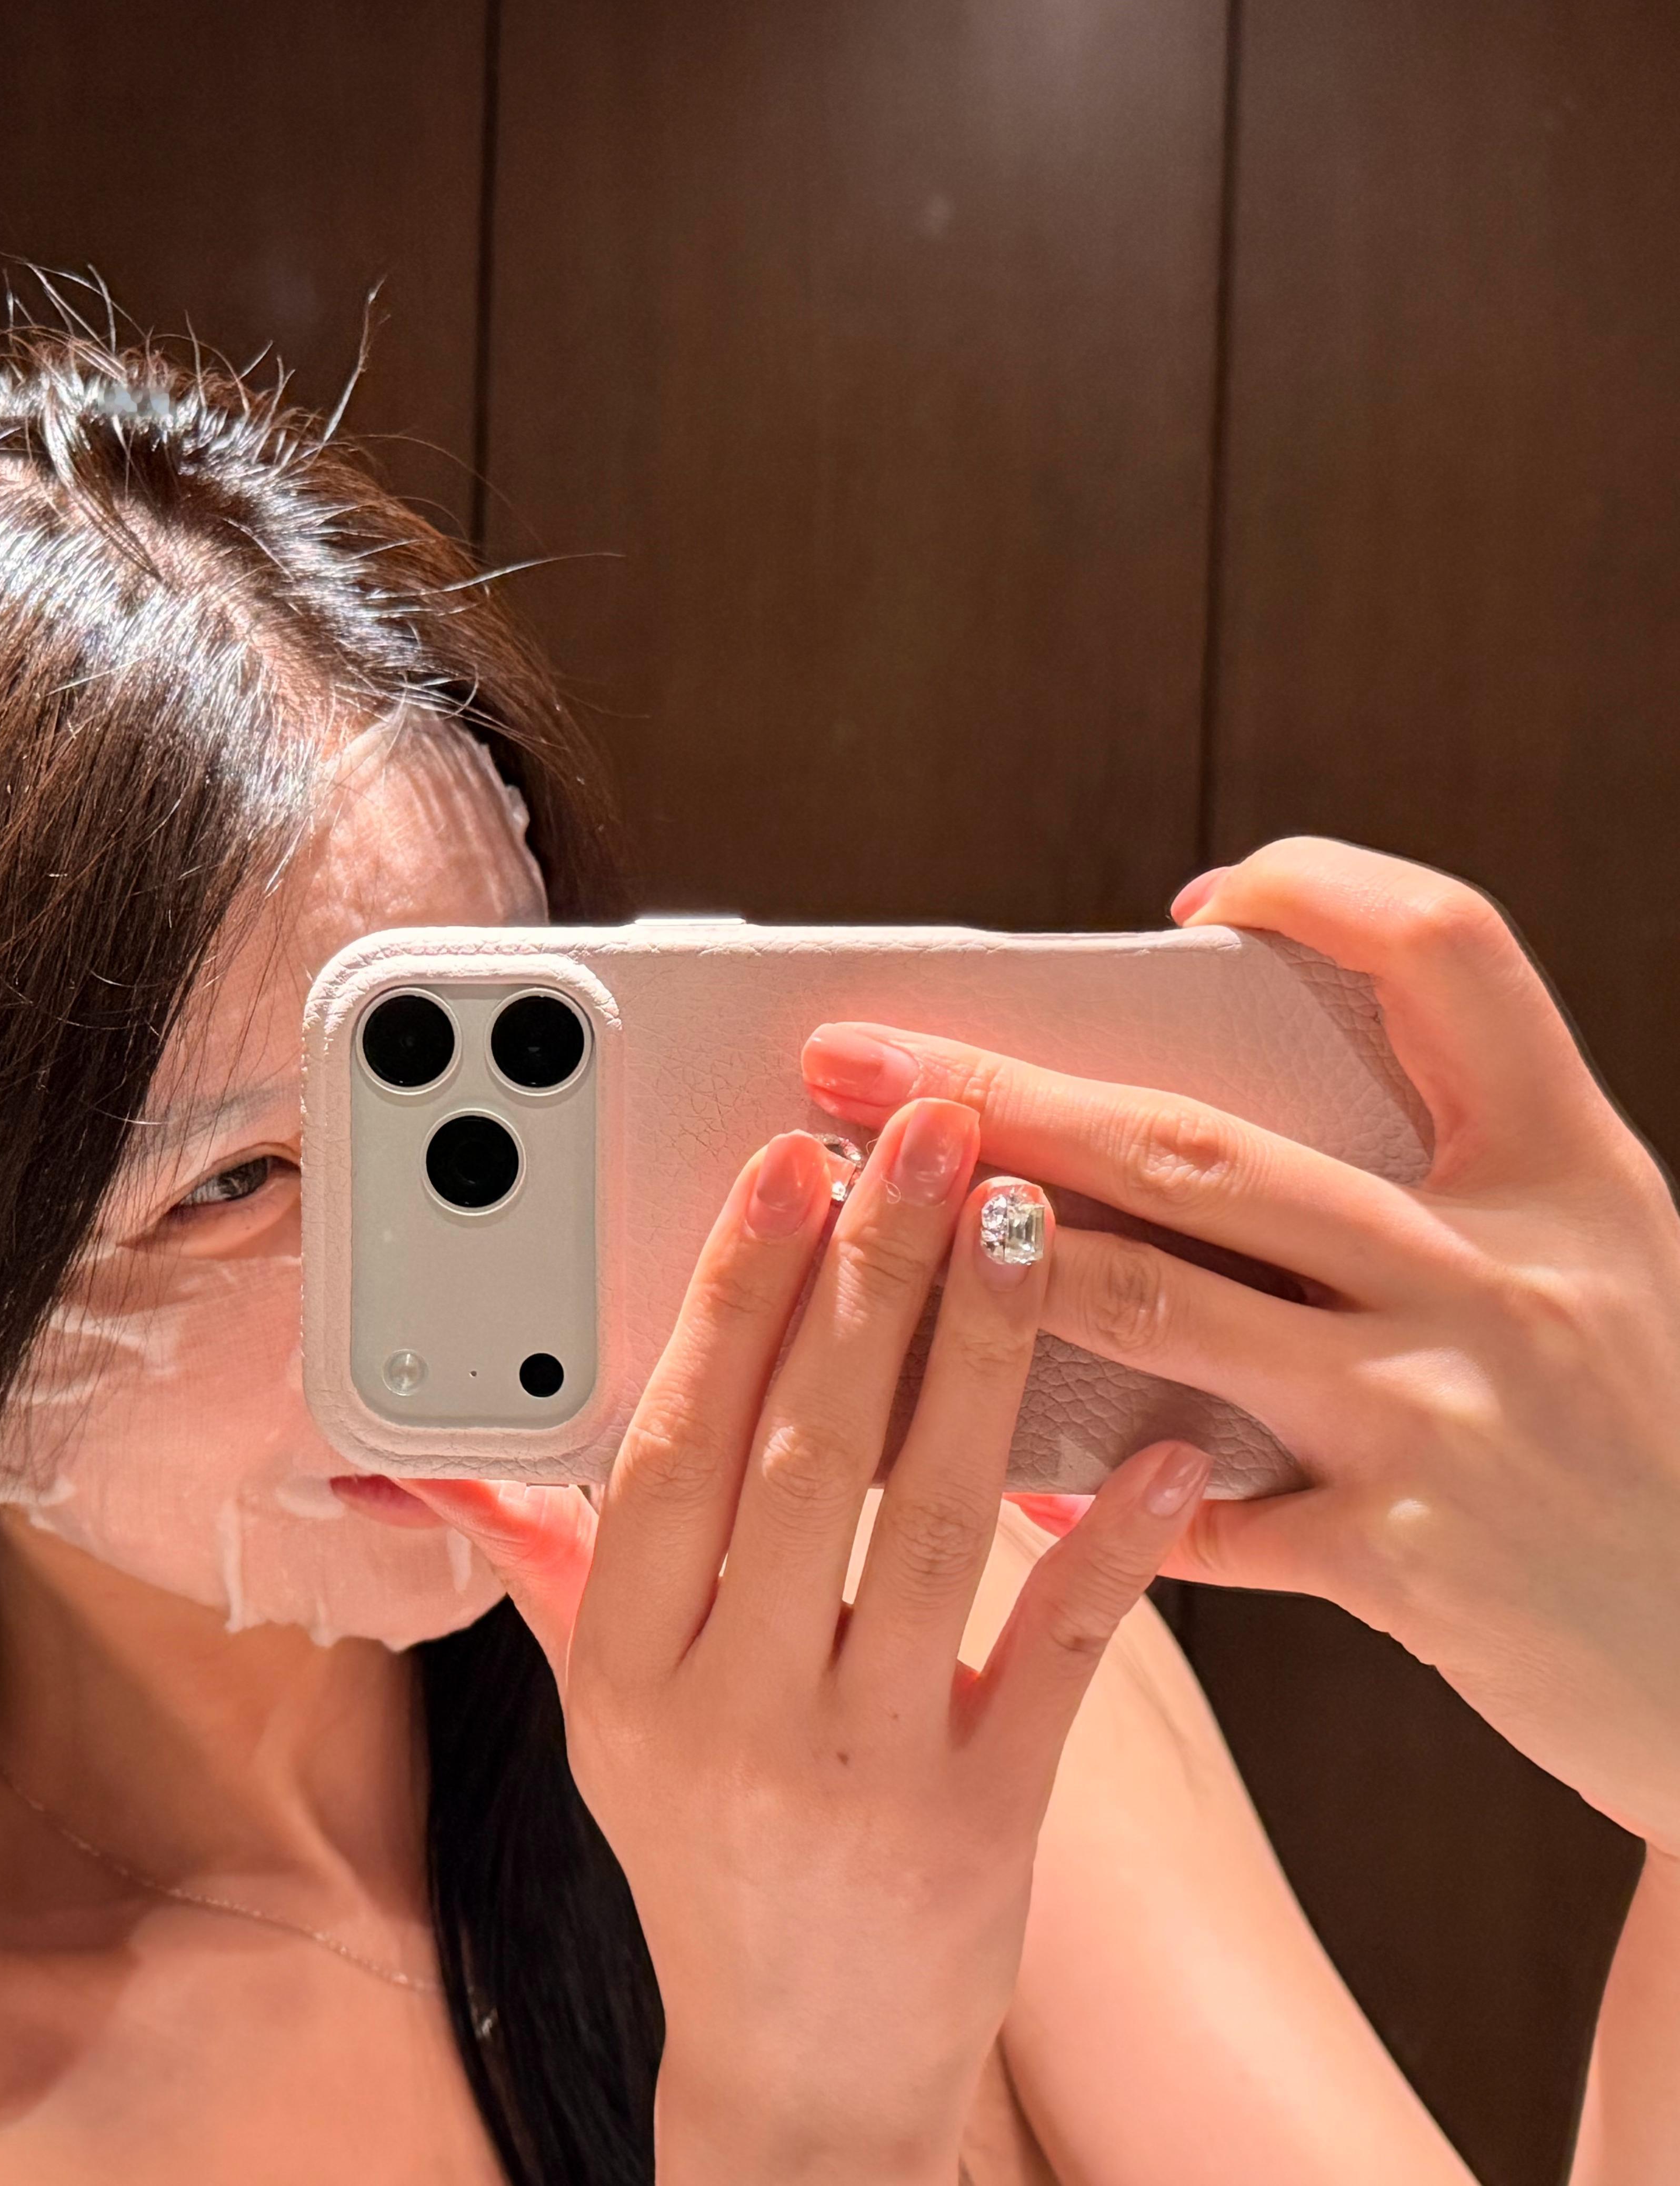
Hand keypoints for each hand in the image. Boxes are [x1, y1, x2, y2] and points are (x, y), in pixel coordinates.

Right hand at [409, 1106, 1203, 2183]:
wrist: (803, 2071)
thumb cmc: (701, 1858)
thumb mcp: (600, 1714)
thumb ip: (541, 1564)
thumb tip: (414, 1459)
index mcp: (627, 1668)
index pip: (675, 1445)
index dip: (731, 1298)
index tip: (786, 1168)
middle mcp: (731, 1709)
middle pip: (806, 1455)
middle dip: (870, 1276)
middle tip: (927, 1137)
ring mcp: (861, 1767)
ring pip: (929, 1524)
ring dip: (985, 1359)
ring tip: (1026, 1221)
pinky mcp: (986, 1822)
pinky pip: (1055, 1660)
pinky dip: (1107, 1550)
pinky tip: (1157, 1448)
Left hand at [799, 837, 1679, 1848]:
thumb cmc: (1631, 1446)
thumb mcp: (1584, 1273)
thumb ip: (1430, 1193)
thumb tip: (1181, 1128)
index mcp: (1565, 1173)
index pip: (1451, 954)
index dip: (1324, 893)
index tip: (1202, 900)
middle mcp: (1508, 1276)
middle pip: (1209, 1146)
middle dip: (1009, 1092)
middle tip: (858, 1057)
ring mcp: (1452, 1420)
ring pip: (1167, 1307)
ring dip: (993, 1266)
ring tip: (869, 1229)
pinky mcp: (1407, 1567)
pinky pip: (1197, 1518)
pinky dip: (1089, 1497)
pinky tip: (1001, 1478)